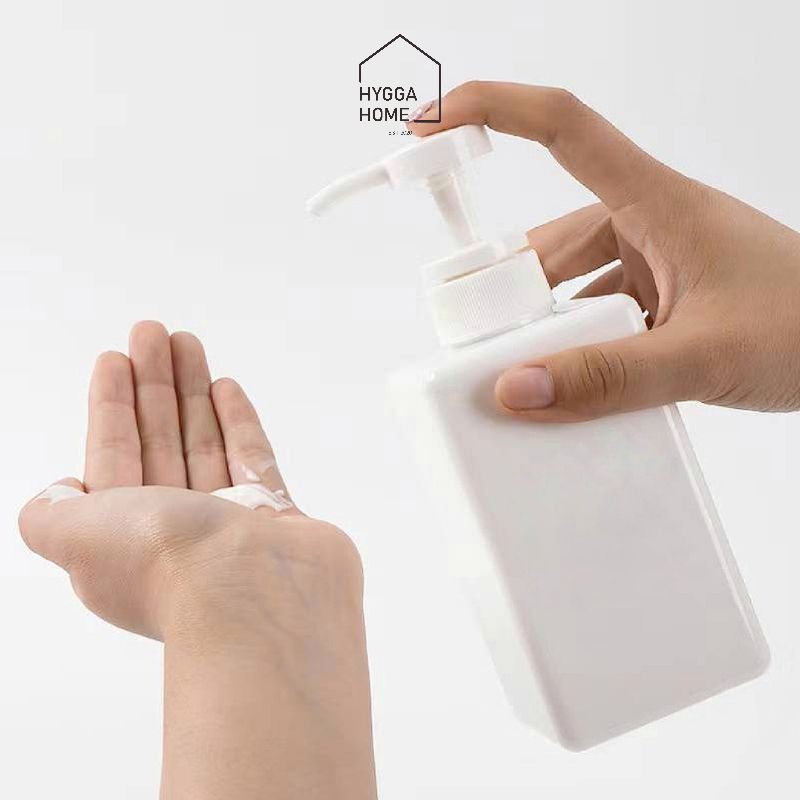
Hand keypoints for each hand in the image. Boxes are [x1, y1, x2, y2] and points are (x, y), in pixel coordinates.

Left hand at [19, 321, 360, 638]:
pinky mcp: (275, 516)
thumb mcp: (77, 537)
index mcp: (121, 536)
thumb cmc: (168, 563)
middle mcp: (173, 529)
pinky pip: (251, 458)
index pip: (111, 454)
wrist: (258, 594)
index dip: (110, 405)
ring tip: (188, 342)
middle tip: (153, 332)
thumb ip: (51, 514)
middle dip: (153, 384)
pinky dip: (237, 422)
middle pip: (158, 439)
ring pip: (205, 441)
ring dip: (192, 391)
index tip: (114, 358)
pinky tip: (226, 388)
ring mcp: (229, 522)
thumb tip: (57, 495)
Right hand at [410, 82, 799, 421]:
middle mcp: (654, 224)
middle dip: (512, 281)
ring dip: (546, 319)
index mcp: (661, 203)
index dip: (495, 110)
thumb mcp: (702, 355)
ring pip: (576, 279)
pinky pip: (603, 309)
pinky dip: (578, 339)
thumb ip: (607, 378)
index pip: (566, 129)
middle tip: (479, 330)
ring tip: (527, 365)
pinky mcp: (669, 299)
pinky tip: (570, 372)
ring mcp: (662, 263)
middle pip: (555, 235)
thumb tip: (516, 389)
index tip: (435, 122)